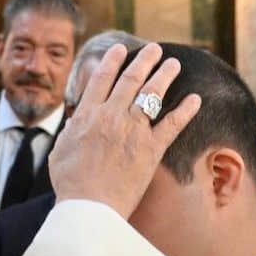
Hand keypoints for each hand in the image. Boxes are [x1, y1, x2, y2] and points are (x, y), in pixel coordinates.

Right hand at [50, 43, 201, 218]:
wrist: (89, 207)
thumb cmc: (71, 184)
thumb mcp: (60, 152)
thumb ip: (69, 133)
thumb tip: (74, 123)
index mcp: (87, 115)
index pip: (101, 79)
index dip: (112, 60)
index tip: (121, 49)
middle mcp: (111, 116)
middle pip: (130, 79)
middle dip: (143, 60)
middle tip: (153, 49)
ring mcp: (133, 130)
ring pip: (152, 93)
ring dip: (164, 75)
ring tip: (173, 63)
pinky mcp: (151, 148)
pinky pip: (172, 124)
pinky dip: (186, 110)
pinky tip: (196, 99)